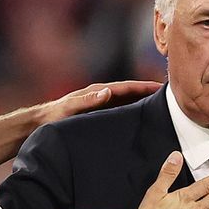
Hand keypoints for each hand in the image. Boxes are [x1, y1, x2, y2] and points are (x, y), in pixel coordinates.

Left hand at [41, 81, 161, 124]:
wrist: (39, 122)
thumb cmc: (53, 116)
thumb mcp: (69, 109)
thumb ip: (87, 100)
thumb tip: (108, 91)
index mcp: (97, 92)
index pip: (125, 87)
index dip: (143, 86)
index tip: (161, 86)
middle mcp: (100, 95)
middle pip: (129, 91)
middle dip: (148, 91)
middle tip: (170, 94)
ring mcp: (99, 102)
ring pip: (126, 99)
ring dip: (142, 100)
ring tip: (160, 103)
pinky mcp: (96, 112)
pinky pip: (119, 108)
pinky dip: (131, 108)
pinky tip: (139, 115)